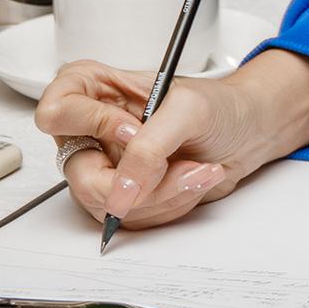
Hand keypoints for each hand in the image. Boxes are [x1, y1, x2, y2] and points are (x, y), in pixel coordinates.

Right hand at [35, 47, 308, 231]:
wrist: (252, 132)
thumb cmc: (222, 106)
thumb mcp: (189, 110)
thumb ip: (149, 147)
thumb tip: (121, 193)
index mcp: (97, 90)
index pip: (57, 112)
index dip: (92, 125)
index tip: (133, 129)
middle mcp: (94, 131)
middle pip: (80, 175)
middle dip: (141, 179)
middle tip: (178, 164)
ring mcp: (109, 166)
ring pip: (109, 205)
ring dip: (164, 193)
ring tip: (198, 168)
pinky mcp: (128, 194)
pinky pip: (134, 218)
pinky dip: (171, 204)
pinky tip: (193, 179)